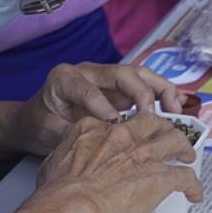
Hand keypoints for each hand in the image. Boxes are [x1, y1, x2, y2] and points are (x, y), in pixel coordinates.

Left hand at [11, 63, 184, 154]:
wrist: (36, 120)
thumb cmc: (41, 124)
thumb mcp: (48, 131)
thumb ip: (72, 133)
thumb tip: (100, 140)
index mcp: (65, 79)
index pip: (87, 89)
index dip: (102, 107)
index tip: (114, 127)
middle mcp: (89, 72)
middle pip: (121, 73)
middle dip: (141, 92)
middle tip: (153, 116)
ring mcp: (107, 78)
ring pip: (140, 75)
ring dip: (160, 91)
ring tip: (174, 111)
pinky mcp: (120, 89)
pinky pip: (145, 87)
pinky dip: (162, 96)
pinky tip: (175, 110)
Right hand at [28, 112, 203, 212]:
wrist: (71, 208)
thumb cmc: (58, 192)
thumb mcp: (54, 161)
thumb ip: (67, 154)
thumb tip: (65, 164)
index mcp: (96, 128)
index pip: (118, 121)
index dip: (127, 130)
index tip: (130, 138)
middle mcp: (123, 135)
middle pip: (152, 122)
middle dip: (163, 128)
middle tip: (167, 139)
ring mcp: (144, 154)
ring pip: (175, 140)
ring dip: (184, 148)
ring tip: (187, 157)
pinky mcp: (160, 177)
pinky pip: (186, 176)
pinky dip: (193, 184)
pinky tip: (194, 193)